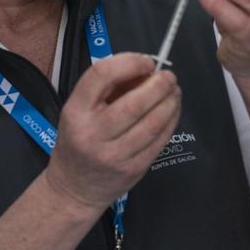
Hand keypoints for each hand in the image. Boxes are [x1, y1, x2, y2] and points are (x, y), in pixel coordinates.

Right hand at [44, 53, 181, 210]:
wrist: (74, 188)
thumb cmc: (78, 141)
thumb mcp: (79, 110)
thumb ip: (107, 88)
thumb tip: (146, 70)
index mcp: (75, 112)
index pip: (101, 76)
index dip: (129, 62)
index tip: (146, 62)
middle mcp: (92, 134)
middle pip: (134, 103)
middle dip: (158, 85)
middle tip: (169, 76)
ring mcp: (114, 155)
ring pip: (152, 123)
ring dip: (170, 102)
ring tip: (174, 91)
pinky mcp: (133, 169)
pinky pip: (159, 140)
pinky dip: (171, 121)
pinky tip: (173, 110)